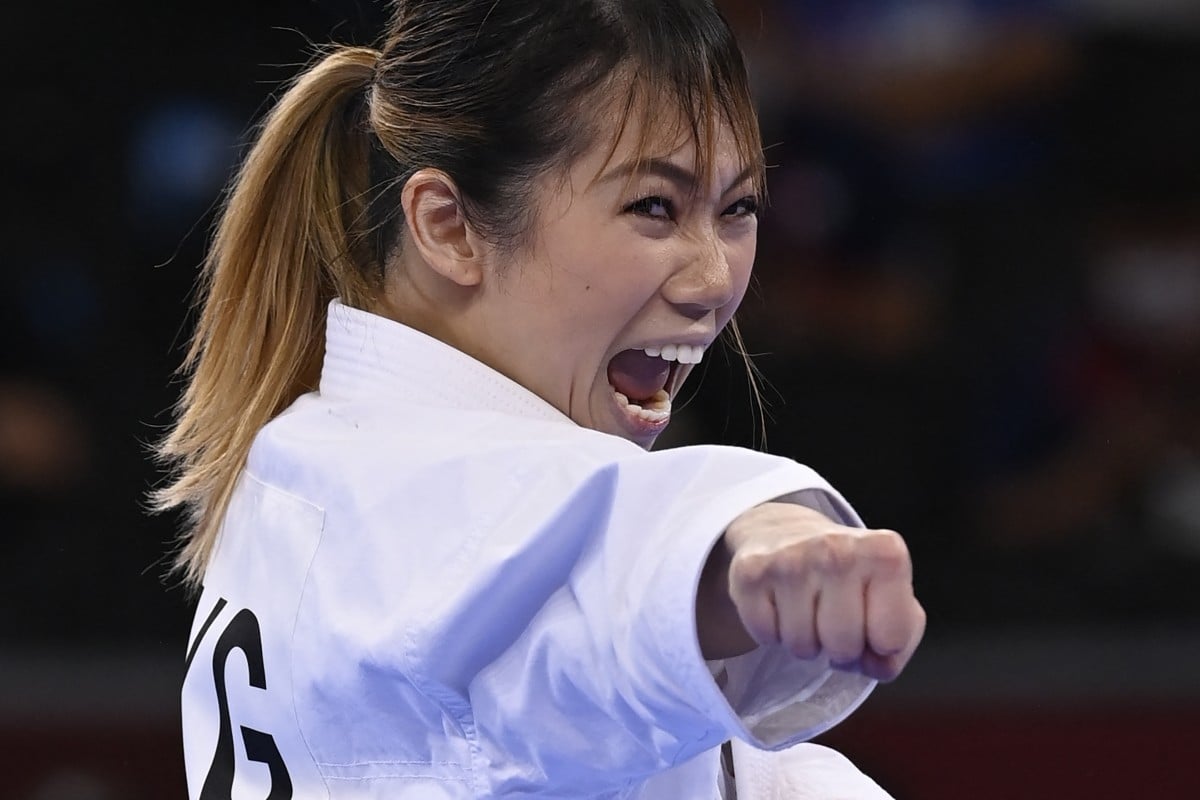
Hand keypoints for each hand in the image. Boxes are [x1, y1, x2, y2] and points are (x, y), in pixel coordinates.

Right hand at [697, 503, 924, 681]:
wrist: (783, 531)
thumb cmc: (847, 574)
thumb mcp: (892, 597)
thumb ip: (902, 640)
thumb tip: (874, 664)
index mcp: (884, 553)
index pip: (890, 640)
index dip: (880, 643)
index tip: (870, 617)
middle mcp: (837, 549)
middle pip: (843, 648)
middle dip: (839, 648)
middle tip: (832, 617)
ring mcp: (790, 559)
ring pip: (801, 647)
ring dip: (805, 641)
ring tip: (806, 608)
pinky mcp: (750, 571)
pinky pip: (765, 637)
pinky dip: (771, 632)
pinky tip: (779, 602)